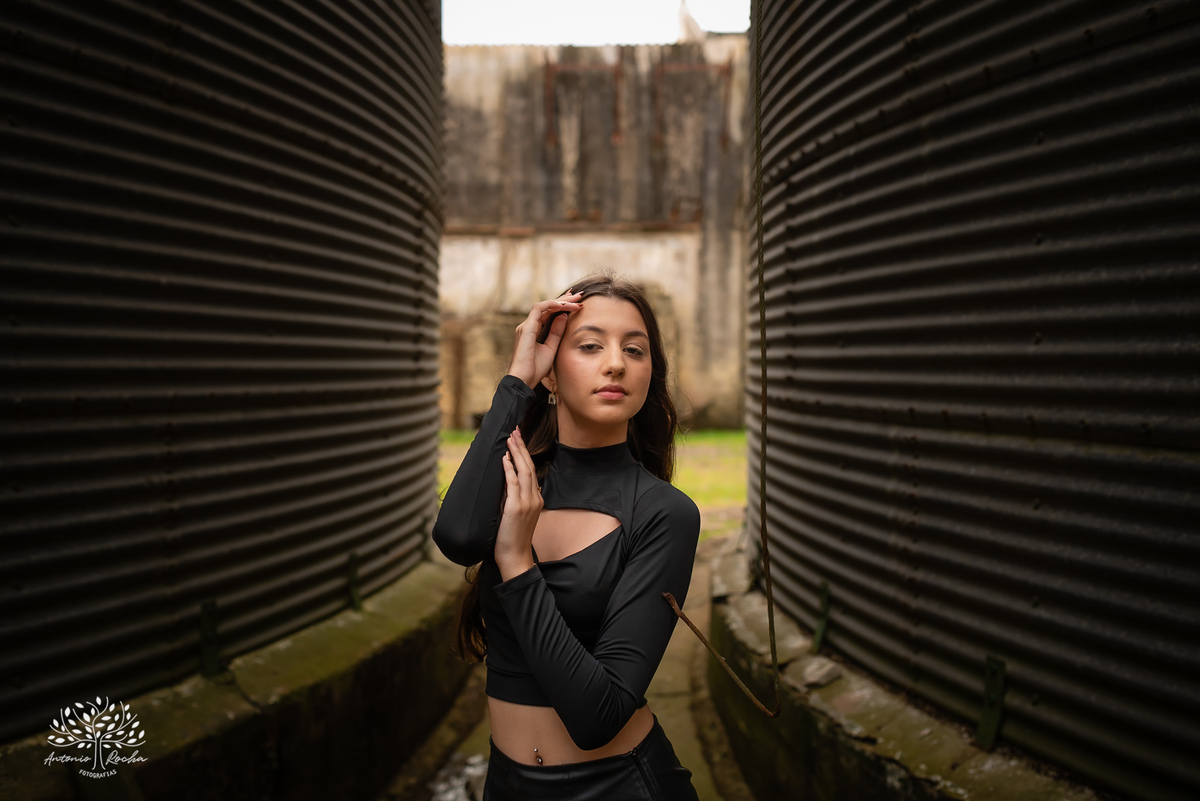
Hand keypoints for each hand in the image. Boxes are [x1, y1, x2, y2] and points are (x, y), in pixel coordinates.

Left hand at [495, 426, 541, 575]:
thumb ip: (513, 497)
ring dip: (516, 453)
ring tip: (511, 438)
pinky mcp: (516, 507)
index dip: (525, 454)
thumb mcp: (515, 514)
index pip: (531, 471)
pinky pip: (513, 483)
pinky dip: (509, 469)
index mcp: (536, 499)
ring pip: (524, 471)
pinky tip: (505, 458)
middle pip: (529, 466)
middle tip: (515, 431)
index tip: (518, 439)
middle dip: (522, 447)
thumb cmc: (511, 538)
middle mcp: (534, 498)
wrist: (514, 556)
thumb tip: (504, 480)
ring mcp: (527, 502)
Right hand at [507, 290, 583, 387]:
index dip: (562, 306)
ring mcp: (526, 326)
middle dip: (564, 300)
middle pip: (547, 307)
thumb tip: (564, 317)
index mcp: (533, 331)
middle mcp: (528, 326)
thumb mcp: (551, 348)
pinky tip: (565, 306)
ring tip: (576, 300)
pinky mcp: (526, 327)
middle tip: (579, 295)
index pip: (549, 313)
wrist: (523, 379)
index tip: (577, 304)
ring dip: (561, 301)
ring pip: (545, 305)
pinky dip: (553, 305)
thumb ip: (557, 332)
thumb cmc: (535, 368)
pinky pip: (540, 309)